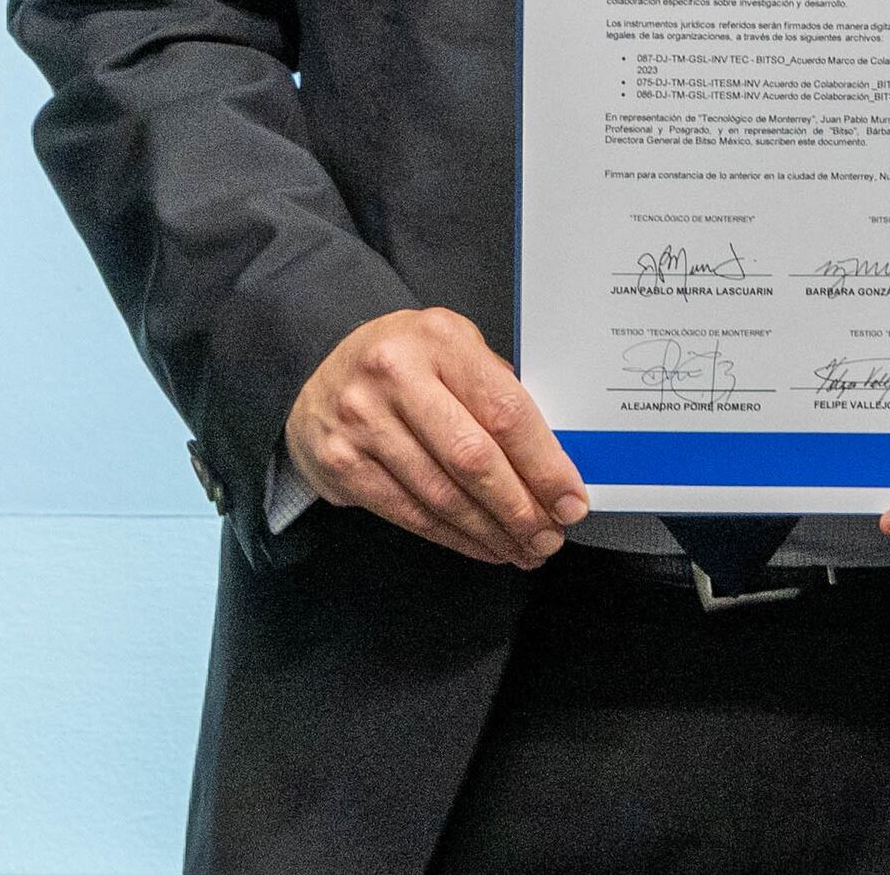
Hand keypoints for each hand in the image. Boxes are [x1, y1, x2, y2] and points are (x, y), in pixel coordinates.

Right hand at [283, 307, 590, 567]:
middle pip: (473, 459)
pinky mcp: (340, 463)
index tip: (571, 501)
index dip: (544, 465)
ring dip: (491, 532)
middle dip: (520, 508)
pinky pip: (409, 513)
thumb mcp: (455, 349)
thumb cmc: (406, 362)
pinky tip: (482, 546)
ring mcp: (362, 420)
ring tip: (523, 549)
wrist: (319, 373)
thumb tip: (554, 460)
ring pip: (442, 495)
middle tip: (550, 537)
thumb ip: (498, 391)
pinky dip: (453, 537)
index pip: (505, 411)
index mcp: (440, 340)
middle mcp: (396, 375)